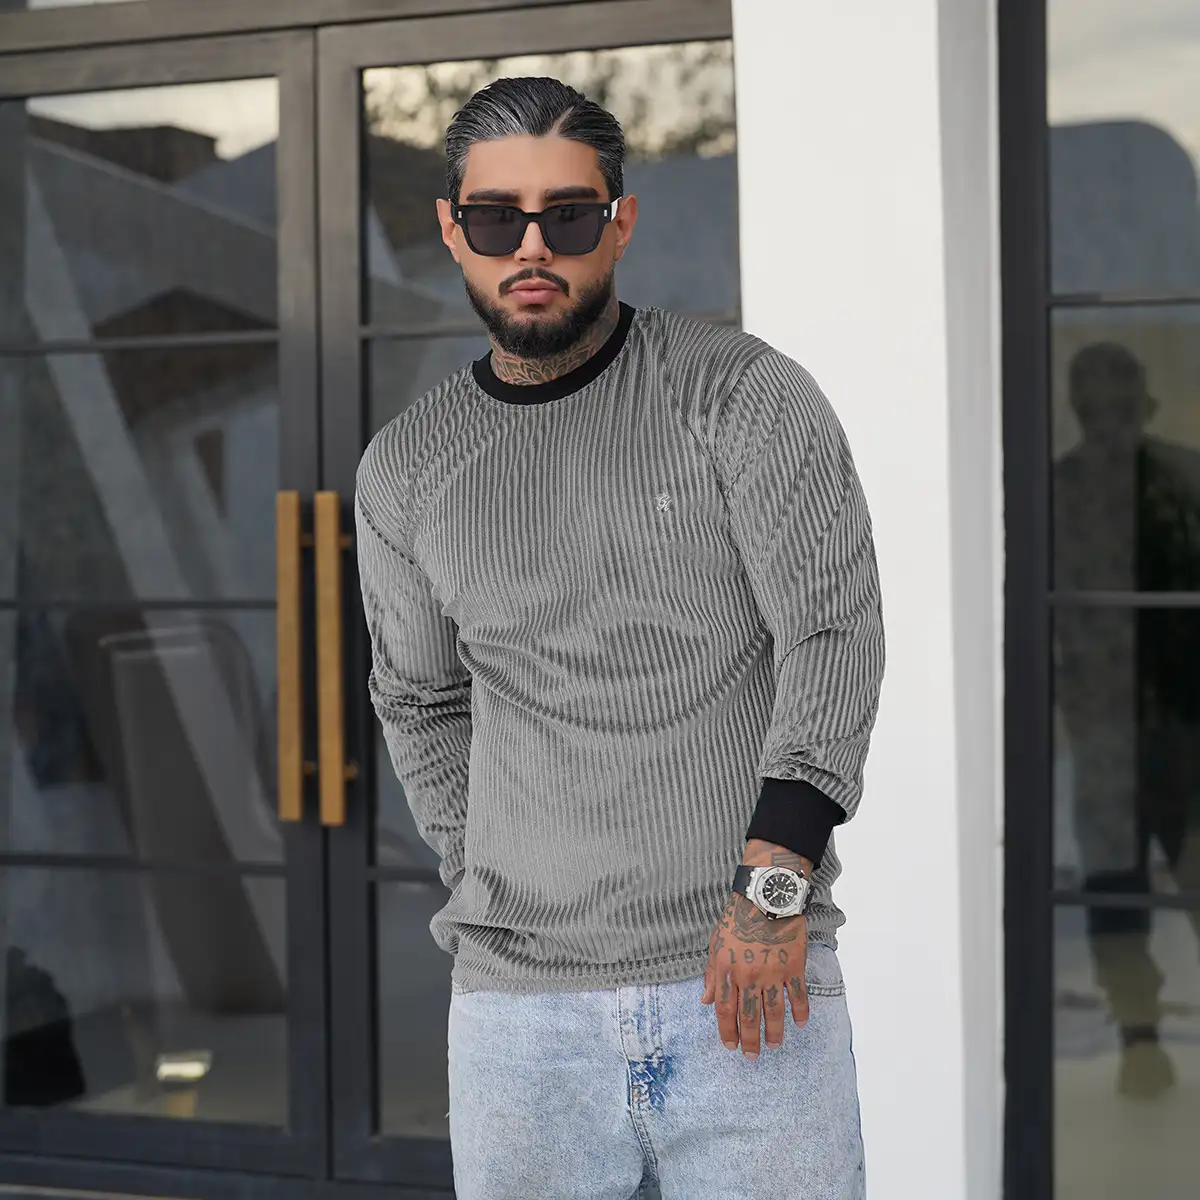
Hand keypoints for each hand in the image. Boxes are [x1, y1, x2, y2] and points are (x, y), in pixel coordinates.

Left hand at [701, 893, 808, 1057]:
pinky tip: (799, 1023)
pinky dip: (800, 1012)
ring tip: (773, 1045)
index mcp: (727, 970)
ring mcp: (772, 973)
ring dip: (773, 1033)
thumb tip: (704, 1001)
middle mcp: (748, 975)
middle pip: (748, 1017)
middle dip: (749, 1040)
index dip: (727, 1031)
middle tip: (752, 1056)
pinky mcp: (793, 967)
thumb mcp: (715, 943)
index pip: (725, 1009)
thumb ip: (711, 974)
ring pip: (773, 1012)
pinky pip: (798, 996)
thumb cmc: (738, 918)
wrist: (765, 896)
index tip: (730, 1046)